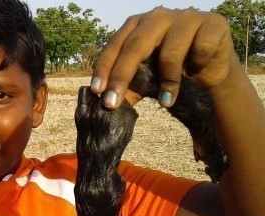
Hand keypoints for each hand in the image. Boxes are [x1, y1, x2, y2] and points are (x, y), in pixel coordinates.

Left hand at [91, 7, 235, 108]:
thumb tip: (105, 104)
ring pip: (170, 51)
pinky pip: (201, 48)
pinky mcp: (213, 23)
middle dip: (122, 76)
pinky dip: (197, 65)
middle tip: (112, 103)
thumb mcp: (146, 80)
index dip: (105, 68)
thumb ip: (127, 87)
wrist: (212, 70)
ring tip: (165, 101)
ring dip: (167, 80)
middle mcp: (158, 17)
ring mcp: (186, 17)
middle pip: (136, 45)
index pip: (115, 45)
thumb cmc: (173, 71)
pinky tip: (197, 71)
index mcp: (137, 25)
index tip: (97, 91)